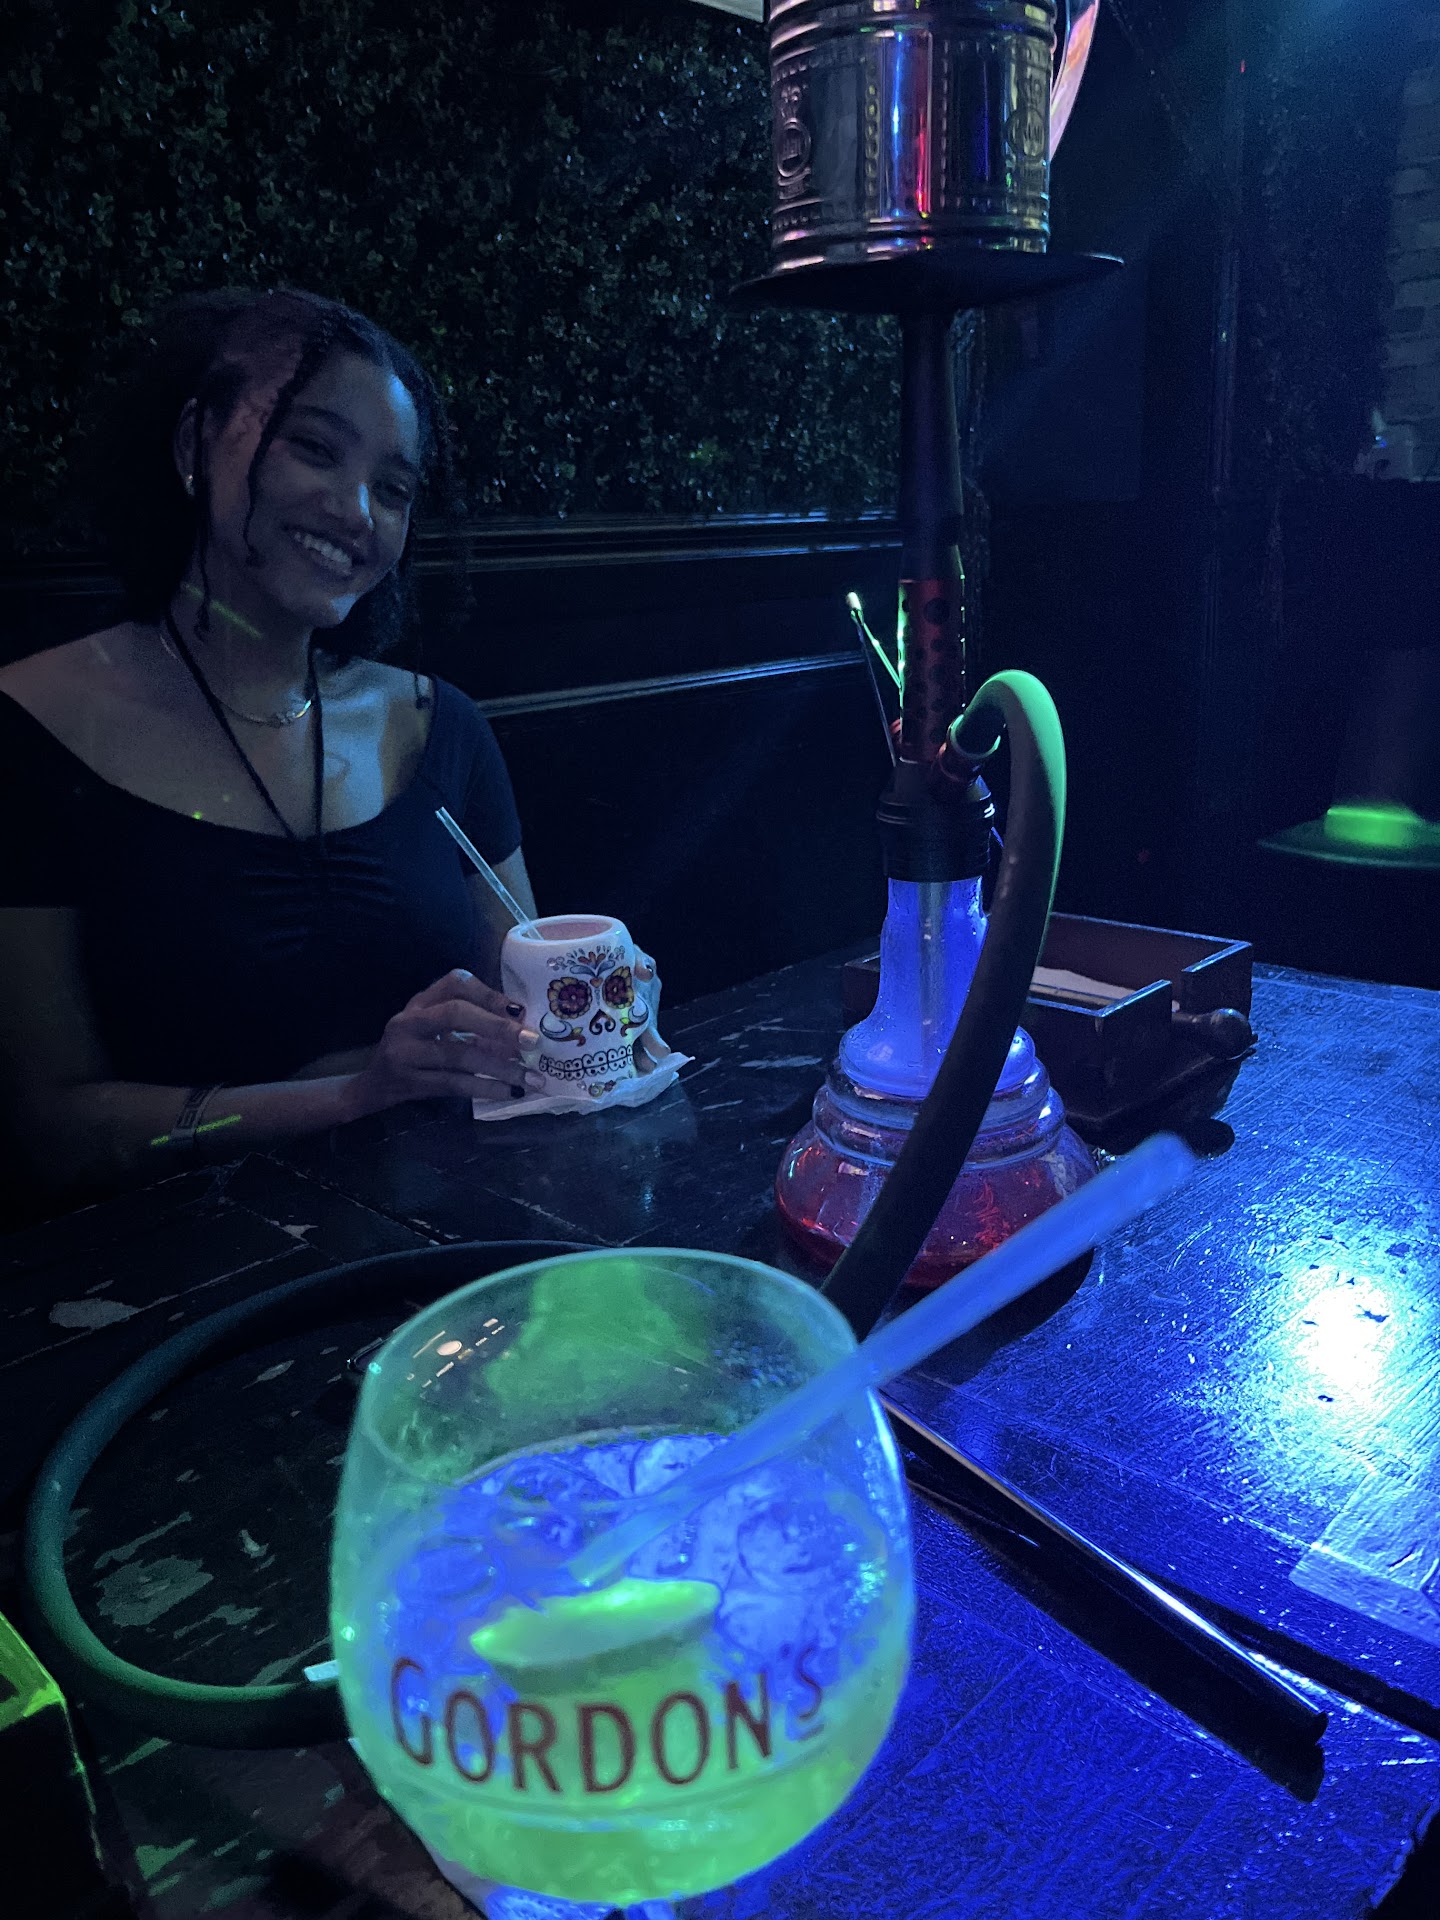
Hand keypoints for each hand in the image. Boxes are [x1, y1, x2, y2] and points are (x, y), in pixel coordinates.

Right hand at [345, 969, 547, 1114]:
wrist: (372, 1087)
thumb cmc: (414, 1053)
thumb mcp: (433, 1029)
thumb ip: (469, 1024)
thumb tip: (523, 1029)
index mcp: (420, 1002)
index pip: (455, 982)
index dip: (489, 993)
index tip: (520, 1010)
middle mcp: (408, 1021)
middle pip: (456, 1014)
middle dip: (498, 1027)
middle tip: (533, 1041)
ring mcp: (405, 1052)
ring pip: (458, 1055)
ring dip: (500, 1067)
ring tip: (532, 1077)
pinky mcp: (408, 1082)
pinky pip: (454, 1084)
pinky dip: (485, 1088)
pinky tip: (510, 1092)